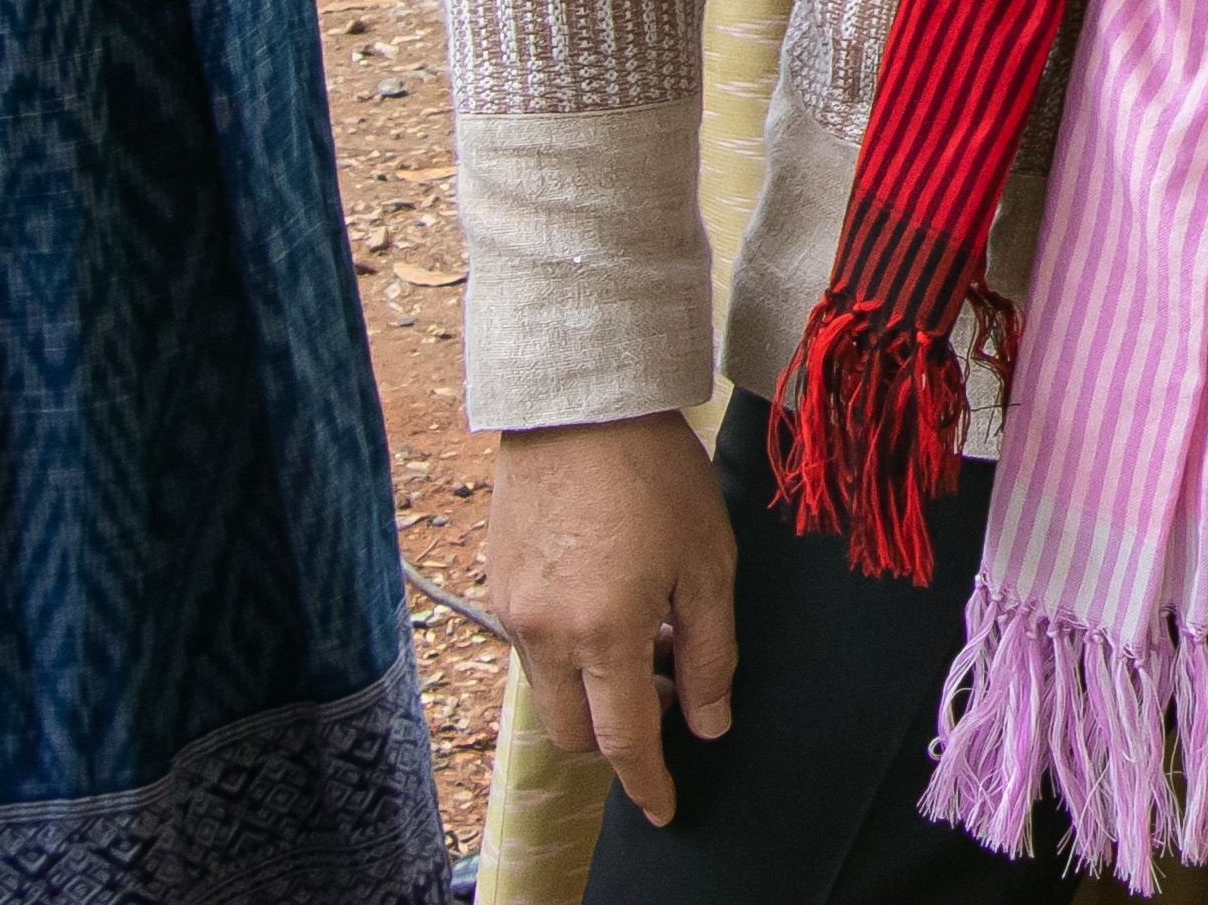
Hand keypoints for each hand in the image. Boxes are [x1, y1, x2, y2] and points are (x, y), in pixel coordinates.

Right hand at [488, 414, 739, 822]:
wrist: (579, 397)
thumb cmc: (654, 471)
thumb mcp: (708, 560)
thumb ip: (710, 652)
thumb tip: (710, 723)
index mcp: (603, 634)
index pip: (624, 741)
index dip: (648, 783)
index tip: (665, 810)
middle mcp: (545, 635)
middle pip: (575, 733)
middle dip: (618, 738)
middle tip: (671, 695)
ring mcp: (512, 611)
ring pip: (549, 693)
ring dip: (593, 692)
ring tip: (648, 633)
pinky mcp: (497, 584)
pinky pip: (531, 647)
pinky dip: (569, 652)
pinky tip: (610, 602)